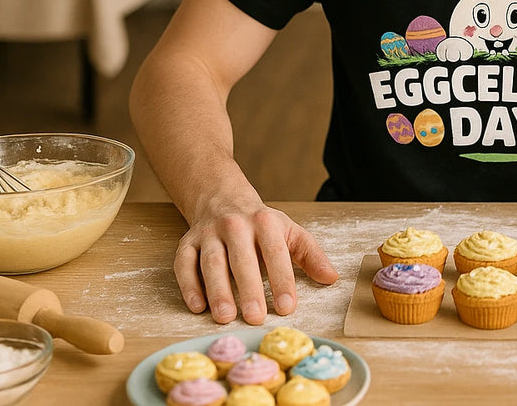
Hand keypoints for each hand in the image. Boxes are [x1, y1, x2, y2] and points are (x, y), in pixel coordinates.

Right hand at [174, 203, 338, 324]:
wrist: (222, 199)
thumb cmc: (261, 224)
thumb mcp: (290, 232)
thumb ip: (310, 255)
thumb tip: (331, 278)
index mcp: (265, 222)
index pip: (275, 253)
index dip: (282, 280)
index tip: (287, 307)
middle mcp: (235, 225)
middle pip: (242, 259)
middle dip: (249, 289)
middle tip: (255, 317)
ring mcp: (209, 234)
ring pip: (211, 262)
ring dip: (218, 290)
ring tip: (225, 316)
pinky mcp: (187, 243)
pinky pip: (184, 264)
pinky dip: (188, 285)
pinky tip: (197, 306)